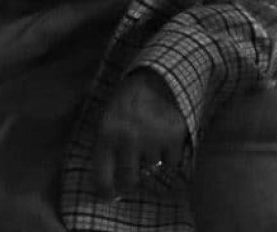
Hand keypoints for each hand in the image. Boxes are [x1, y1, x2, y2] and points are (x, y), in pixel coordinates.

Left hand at [93, 69, 186, 200]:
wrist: (157, 78)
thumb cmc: (127, 100)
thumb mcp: (107, 117)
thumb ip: (106, 144)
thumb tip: (107, 176)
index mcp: (106, 134)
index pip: (102, 173)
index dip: (105, 190)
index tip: (108, 197)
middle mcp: (128, 140)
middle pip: (129, 180)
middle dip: (130, 182)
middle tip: (131, 177)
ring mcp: (152, 141)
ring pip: (152, 170)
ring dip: (150, 163)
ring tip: (148, 143)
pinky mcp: (174, 139)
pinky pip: (172, 163)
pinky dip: (170, 157)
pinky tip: (164, 141)